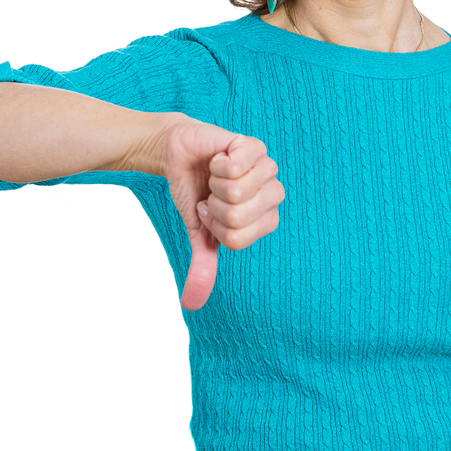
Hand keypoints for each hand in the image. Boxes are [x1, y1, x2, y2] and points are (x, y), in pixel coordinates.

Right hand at [156, 115, 284, 310]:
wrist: (178, 154)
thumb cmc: (194, 191)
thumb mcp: (199, 231)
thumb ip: (204, 264)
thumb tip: (192, 304)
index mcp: (265, 217)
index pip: (239, 238)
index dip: (215, 227)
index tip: (210, 213)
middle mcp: (272, 193)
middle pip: (240, 216)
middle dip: (214, 206)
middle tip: (212, 193)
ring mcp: (266, 168)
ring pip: (239, 191)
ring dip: (215, 184)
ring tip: (215, 175)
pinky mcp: (253, 146)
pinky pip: (237, 166)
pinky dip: (217, 165)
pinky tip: (219, 158)